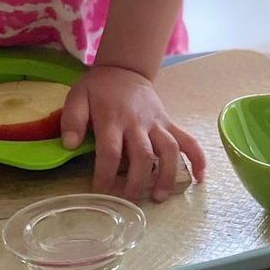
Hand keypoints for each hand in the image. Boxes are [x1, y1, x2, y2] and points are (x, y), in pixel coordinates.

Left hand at [61, 64, 207, 201]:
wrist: (125, 69)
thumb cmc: (99, 88)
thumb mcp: (78, 97)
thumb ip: (72, 119)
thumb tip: (70, 144)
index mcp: (112, 118)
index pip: (110, 151)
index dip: (105, 174)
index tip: (100, 191)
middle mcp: (137, 123)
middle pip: (143, 155)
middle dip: (137, 182)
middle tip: (130, 201)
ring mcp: (156, 123)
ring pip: (169, 150)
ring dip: (167, 175)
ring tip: (160, 197)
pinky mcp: (168, 123)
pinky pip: (187, 139)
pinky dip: (197, 158)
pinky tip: (200, 177)